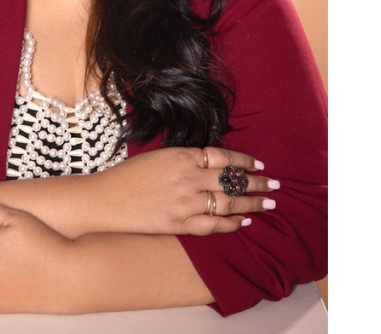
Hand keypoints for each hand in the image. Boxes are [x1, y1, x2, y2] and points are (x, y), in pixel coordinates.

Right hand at [88, 146, 279, 235]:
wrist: (104, 199)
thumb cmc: (128, 175)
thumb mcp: (159, 156)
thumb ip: (186, 158)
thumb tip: (212, 163)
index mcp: (182, 156)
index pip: (223, 156)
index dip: (244, 161)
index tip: (258, 166)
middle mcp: (187, 177)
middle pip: (231, 179)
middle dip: (257, 182)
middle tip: (275, 185)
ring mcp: (184, 202)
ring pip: (228, 202)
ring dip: (251, 203)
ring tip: (268, 204)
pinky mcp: (178, 224)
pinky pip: (212, 225)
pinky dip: (230, 224)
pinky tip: (243, 222)